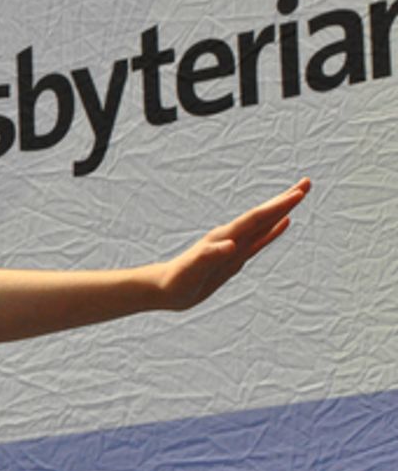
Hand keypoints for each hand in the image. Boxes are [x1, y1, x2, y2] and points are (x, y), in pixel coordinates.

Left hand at [155, 178, 310, 310]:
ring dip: (282, 210)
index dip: (278, 206)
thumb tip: (231, 245)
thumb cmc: (176, 280)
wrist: (164, 288)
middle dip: (285, 199)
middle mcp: (231, 237)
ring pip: (264, 224)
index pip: (256, 218)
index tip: (298, 193)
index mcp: (224, 238)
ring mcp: (234, 246)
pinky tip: (284, 223)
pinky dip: (273, 231)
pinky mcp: (234, 257)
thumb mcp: (192, 270)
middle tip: (307, 182)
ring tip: (298, 196)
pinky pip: (259, 240)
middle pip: (264, 215)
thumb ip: (209, 256)